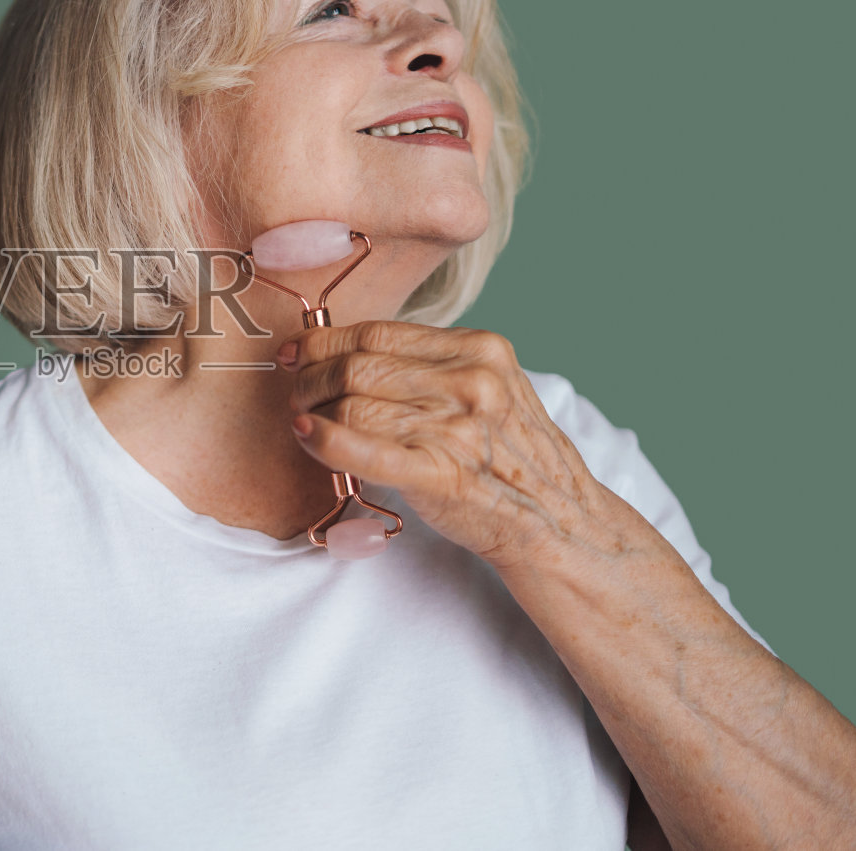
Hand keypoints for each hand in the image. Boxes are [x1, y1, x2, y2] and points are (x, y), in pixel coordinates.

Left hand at [278, 320, 604, 568]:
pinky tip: (307, 435)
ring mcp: (457, 427)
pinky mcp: (441, 474)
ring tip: (303, 422)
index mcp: (480, 349)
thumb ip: (432, 366)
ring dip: (313, 411)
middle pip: (359, 364)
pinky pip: (365, 446)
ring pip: (353, 402)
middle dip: (312, 377)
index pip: (379, 332)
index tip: (300, 351)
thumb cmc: (511, 458)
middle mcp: (470, 381)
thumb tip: (350, 352)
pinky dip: (326, 439)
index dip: (326, 340)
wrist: (559, 522)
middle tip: (296, 394)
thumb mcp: (489, 389)